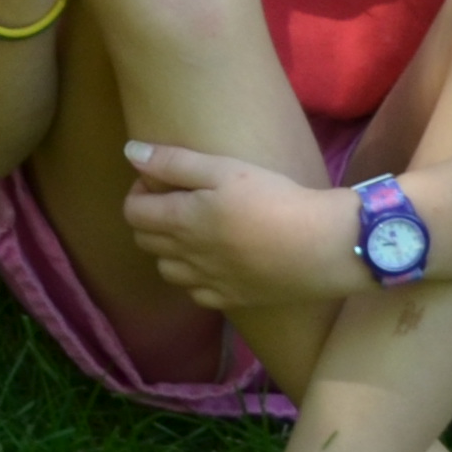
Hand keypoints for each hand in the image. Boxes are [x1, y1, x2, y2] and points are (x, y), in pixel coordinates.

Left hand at [116, 141, 340, 322]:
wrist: (321, 246)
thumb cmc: (272, 199)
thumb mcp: (223, 169)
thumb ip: (173, 162)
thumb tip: (131, 152)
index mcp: (181, 222)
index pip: (133, 212)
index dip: (139, 193)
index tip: (162, 182)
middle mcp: (187, 257)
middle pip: (145, 241)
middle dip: (151, 218)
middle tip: (178, 201)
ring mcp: (208, 282)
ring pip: (166, 271)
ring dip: (169, 250)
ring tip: (195, 231)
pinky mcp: (232, 299)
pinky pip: (196, 293)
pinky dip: (194, 278)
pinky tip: (215, 262)